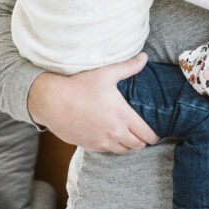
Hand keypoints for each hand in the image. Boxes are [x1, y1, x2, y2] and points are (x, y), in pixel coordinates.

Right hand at [27, 53, 160, 152]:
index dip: (154, 135)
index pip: (147, 134)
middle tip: (143, 132)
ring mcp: (101, 141)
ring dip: (128, 144)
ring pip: (124, 151)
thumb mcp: (106, 74)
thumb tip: (144, 57)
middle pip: (138, 146)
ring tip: (128, 134)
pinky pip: (108, 151)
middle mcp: (114, 132)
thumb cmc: (79, 85)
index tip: (156, 132)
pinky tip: (111, 135)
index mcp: (122, 116)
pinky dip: (113, 146)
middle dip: (143, 140)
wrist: (52, 101)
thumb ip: (128, 67)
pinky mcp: (90, 146)